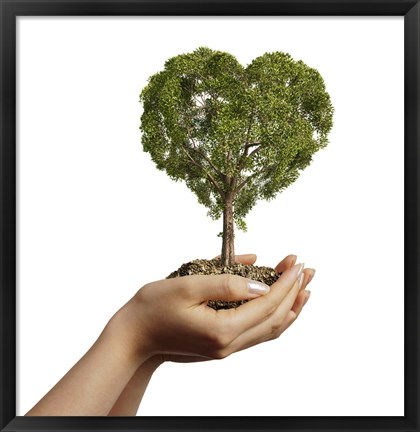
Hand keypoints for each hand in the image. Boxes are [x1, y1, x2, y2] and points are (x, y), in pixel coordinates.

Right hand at [116, 254, 313, 364]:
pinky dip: (275, 319)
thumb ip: (225, 283)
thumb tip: (260, 284)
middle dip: (294, 293)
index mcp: (222, 330)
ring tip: (305, 288)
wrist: (134, 337)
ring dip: (290, 307)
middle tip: (309, 270)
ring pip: (271, 331)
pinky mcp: (222, 347)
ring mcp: (226, 349)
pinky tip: (282, 308)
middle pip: (275, 319)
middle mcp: (229, 345)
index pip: (267, 305)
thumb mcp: (187, 286)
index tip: (298, 264)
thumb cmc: (154, 307)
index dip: (285, 284)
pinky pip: (258, 334)